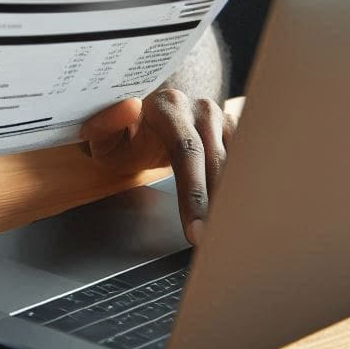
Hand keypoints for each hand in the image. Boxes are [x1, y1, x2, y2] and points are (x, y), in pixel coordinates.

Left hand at [78, 89, 236, 246]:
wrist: (144, 124)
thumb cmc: (123, 135)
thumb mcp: (103, 135)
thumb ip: (106, 124)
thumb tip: (129, 106)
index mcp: (168, 105)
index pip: (187, 149)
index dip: (193, 192)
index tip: (195, 230)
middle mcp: (199, 108)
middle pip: (216, 161)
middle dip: (216, 206)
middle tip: (214, 243)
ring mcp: (221, 119)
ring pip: (237, 165)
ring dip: (234, 201)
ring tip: (232, 237)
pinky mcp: (234, 133)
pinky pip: (245, 165)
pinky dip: (241, 193)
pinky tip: (240, 219)